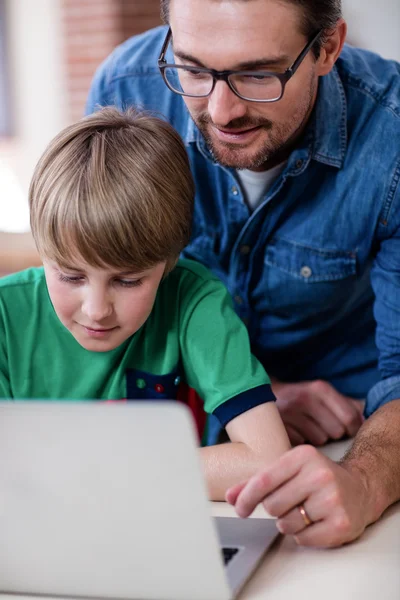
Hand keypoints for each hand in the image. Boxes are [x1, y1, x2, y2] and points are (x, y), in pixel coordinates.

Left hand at [226, 445, 371, 547]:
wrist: (360, 488)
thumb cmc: (317, 478)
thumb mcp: (289, 470)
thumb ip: (258, 481)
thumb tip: (231, 495)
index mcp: (302, 456)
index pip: (264, 480)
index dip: (247, 497)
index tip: (239, 508)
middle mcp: (319, 475)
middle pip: (272, 505)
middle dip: (275, 509)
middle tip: (290, 503)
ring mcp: (332, 499)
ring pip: (286, 524)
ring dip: (289, 523)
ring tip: (305, 511)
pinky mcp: (341, 523)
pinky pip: (304, 539)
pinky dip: (304, 535)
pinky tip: (316, 522)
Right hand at [271, 379, 363, 445]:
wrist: (259, 394)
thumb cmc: (299, 397)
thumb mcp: (321, 392)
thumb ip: (345, 403)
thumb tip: (364, 417)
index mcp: (319, 388)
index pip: (350, 417)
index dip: (353, 428)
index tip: (348, 430)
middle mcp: (305, 399)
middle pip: (337, 431)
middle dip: (332, 432)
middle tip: (323, 426)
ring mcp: (290, 415)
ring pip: (320, 440)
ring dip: (317, 437)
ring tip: (307, 428)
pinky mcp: (279, 428)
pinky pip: (303, 443)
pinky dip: (302, 440)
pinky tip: (296, 431)